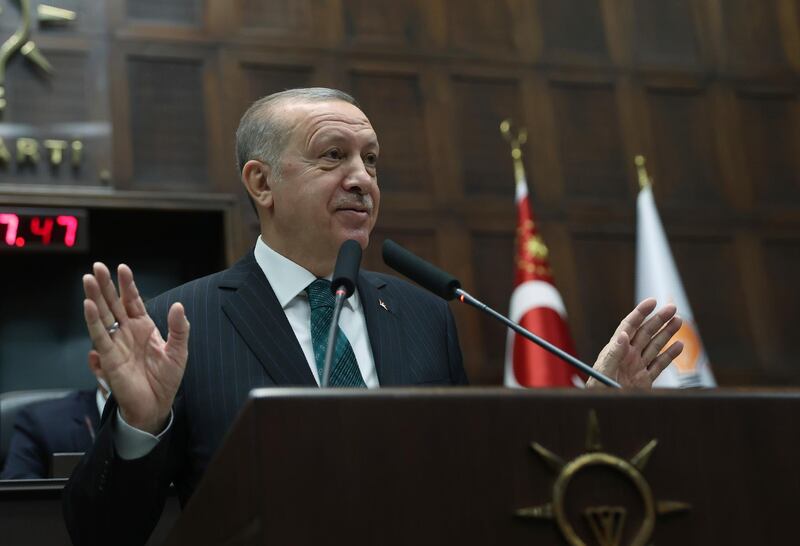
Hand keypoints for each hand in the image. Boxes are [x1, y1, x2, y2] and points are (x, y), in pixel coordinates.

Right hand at [83, 263, 188, 433]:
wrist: (156, 405)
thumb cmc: (166, 379)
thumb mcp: (179, 351)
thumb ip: (179, 328)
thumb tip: (178, 305)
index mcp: (144, 327)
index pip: (133, 301)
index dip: (127, 285)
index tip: (122, 268)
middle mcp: (127, 332)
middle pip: (114, 304)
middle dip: (106, 285)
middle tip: (97, 267)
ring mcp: (116, 343)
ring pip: (103, 316)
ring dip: (95, 298)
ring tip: (88, 279)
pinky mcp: (109, 357)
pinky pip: (99, 336)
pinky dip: (93, 321)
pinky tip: (88, 305)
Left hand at [587, 298, 682, 388]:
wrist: (603, 406)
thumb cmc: (597, 388)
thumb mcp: (604, 369)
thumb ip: (614, 353)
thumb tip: (623, 335)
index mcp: (616, 349)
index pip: (629, 326)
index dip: (640, 313)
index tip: (652, 302)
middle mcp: (628, 355)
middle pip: (645, 333)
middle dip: (658, 320)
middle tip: (672, 308)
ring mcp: (637, 366)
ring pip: (655, 346)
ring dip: (667, 333)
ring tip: (678, 321)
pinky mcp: (645, 379)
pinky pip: (660, 365)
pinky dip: (670, 355)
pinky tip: (679, 345)